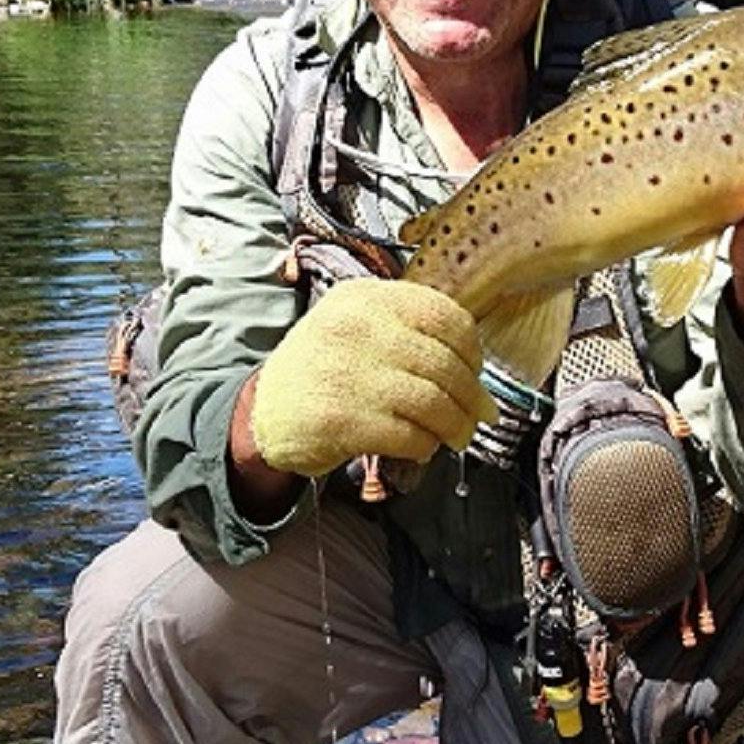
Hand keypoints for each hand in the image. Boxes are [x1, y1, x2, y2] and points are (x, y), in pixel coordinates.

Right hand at [245, 278, 498, 478]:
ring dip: (455, 427)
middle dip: (470, 398)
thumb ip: (413, 340)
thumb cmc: (324, 371)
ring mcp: (347, 372)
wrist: (264, 413)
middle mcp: (356, 327)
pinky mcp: (341, 418)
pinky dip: (425, 445)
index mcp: (366, 297)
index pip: (446, 317)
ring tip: (455, 436)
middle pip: (445, 364)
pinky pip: (410, 435)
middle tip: (476, 416)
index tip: (474, 373)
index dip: (472, 351)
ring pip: (434, 402)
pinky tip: (419, 446)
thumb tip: (479, 384)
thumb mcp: (359, 330)